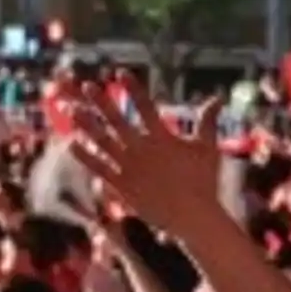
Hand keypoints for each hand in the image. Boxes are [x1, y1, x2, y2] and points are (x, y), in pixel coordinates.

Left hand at [63, 102, 232, 245]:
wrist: (194, 218)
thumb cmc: (204, 183)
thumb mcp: (208, 149)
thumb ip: (208, 121)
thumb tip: (218, 97)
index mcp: (163, 139)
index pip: (146, 107)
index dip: (133, 89)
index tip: (121, 72)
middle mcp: (143, 151)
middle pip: (118, 121)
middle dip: (102, 102)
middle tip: (87, 86)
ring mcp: (131, 169)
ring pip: (103, 143)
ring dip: (87, 126)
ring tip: (72, 111)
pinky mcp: (123, 187)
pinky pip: (100, 168)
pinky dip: (85, 156)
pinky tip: (71, 144)